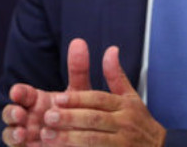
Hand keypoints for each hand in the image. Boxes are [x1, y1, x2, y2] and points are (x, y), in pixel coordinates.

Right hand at [1, 38, 92, 145]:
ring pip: (9, 132)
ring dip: (12, 131)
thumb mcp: (80, 92)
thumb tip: (79, 41)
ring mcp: (26, 134)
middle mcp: (28, 117)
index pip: (22, 93)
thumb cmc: (80, 113)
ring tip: (22, 131)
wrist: (87, 138)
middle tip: (20, 112)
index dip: (19, 92)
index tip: (18, 91)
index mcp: (37, 100)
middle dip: (12, 111)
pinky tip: (24, 141)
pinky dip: (17, 144)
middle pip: (11, 112)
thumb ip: (78, 70)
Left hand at [40, 45, 166, 146]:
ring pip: (94, 140)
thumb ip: (116, 75)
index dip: (78, 99)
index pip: (99, 99)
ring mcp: (122, 143)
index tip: (57, 99)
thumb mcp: (131, 97)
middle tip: (48, 117)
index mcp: (125, 105)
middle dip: (70, 118)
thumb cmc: (139, 122)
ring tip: (47, 137)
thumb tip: (111, 49)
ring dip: (69, 139)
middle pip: (95, 119)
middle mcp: (124, 123)